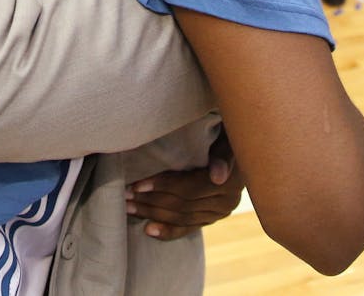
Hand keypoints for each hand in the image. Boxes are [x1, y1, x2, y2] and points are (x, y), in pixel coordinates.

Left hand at [125, 135, 243, 239]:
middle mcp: (228, 201)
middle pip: (183, 205)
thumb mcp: (227, 134)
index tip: (136, 184)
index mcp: (232, 179)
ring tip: (128, 207)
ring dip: (153, 214)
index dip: (163, 186)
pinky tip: (148, 230)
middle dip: (151, 200)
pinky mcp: (212, 218)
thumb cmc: (227, 131)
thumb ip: (222, 153)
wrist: (237, 143)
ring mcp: (220, 212)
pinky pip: (189, 228)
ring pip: (182, 217)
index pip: (190, 188)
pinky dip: (168, 231)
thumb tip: (218, 176)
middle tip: (125, 195)